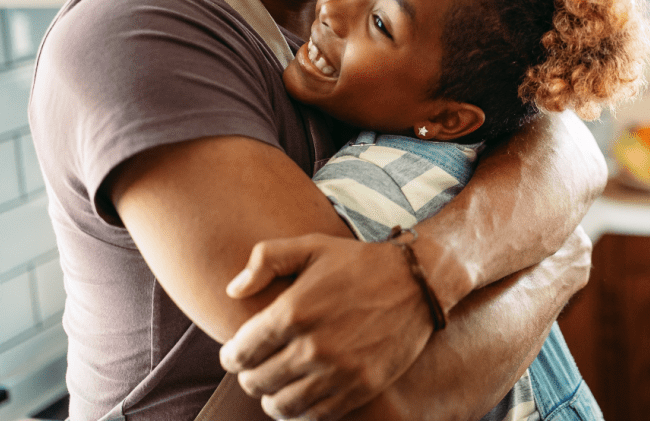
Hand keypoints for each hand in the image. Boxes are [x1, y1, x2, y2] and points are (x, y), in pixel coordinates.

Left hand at [219, 234, 433, 419]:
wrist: (418, 281)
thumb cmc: (359, 262)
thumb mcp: (311, 246)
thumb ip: (266, 260)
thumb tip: (233, 290)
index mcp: (293, 312)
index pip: (240, 353)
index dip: (231, 356)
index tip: (237, 353)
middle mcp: (312, 347)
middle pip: (257, 382)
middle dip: (250, 376)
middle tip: (258, 367)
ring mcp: (338, 371)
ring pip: (282, 405)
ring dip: (272, 398)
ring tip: (277, 386)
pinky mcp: (361, 387)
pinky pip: (317, 415)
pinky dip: (302, 411)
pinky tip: (303, 395)